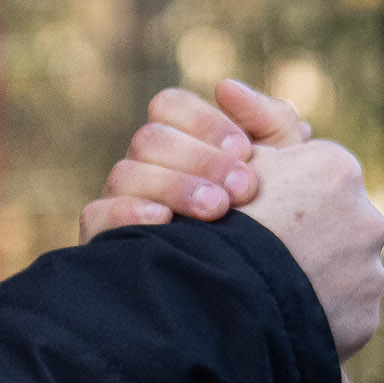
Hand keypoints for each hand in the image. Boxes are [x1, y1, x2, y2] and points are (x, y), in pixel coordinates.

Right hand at [80, 81, 308, 239]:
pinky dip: (128, 214)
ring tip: (217, 210)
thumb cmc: (275, 223)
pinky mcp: (103, 240)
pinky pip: (97, 216)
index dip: (204, 122)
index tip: (245, 151)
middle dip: (201, 160)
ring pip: (126, 173)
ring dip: (175, 186)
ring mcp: (120, 201)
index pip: (169, 106)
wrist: (261, 294)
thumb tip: (226, 88)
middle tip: (245, 189)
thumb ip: (271, 123)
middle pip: (151, 138)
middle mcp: (144, 166)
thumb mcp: (286, 171)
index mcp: (180, 141)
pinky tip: (164, 222)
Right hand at [240, 138, 383, 358]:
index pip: (315, 174)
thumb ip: (252, 132)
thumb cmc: (223, 219)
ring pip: (343, 271)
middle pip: (334, 223)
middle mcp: (368, 218)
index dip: (279, 193)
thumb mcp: (234, 162)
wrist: (229, 295)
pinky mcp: (365, 319)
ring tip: (270, 289)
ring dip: (315, 278)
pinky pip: (344, 314)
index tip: (254, 213)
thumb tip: (231, 89)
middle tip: (262, 253)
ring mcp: (371, 273)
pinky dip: (320, 315)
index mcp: (338, 170)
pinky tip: (283, 318)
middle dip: (305, 236)